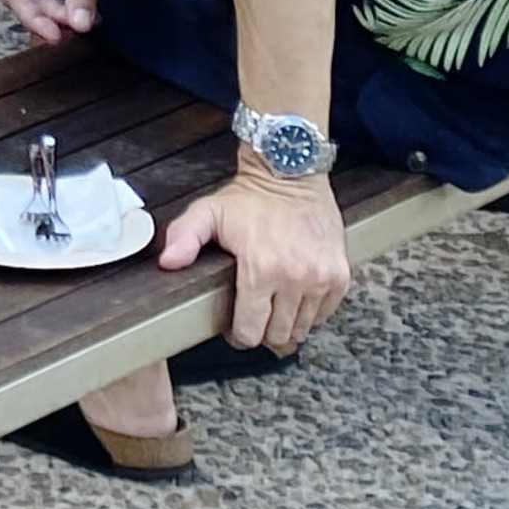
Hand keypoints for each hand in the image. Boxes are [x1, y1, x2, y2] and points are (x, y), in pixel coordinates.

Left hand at [159, 167, 351, 350]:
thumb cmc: (252, 196)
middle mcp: (296, 278)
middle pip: (277, 335)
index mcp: (262, 269)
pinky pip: (324, 314)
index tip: (235, 325)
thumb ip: (184, 236)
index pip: (251, 331)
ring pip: (302, 328)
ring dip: (286, 323)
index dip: (238, 334)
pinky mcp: (340, 276)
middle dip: (262, 331)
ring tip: (273, 307)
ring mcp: (321, 279)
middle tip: (254, 316)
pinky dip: (310, 313)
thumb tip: (168, 262)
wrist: (293, 173)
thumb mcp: (209, 211)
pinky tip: (295, 297)